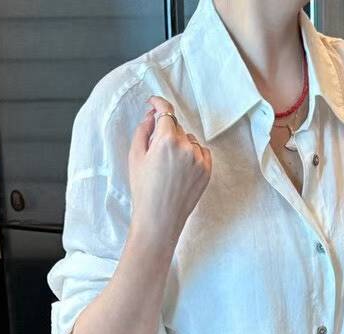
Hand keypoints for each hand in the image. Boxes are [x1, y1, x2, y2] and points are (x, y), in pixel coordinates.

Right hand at [128, 96, 211, 237]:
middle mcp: (186, 147)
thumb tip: (151, 116)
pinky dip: (193, 154)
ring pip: (189, 139)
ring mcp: (199, 160)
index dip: (158, 104)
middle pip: (176, 126)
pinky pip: (202, 152)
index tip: (154, 103)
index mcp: (167, 140)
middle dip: (166, 131)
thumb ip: (143, 130)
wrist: (159, 220)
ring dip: (180, 143)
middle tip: (156, 151)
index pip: (165, 111)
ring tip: (168, 165)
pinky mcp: (207, 171)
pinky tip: (181, 168)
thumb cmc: (144, 190)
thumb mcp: (135, 156)